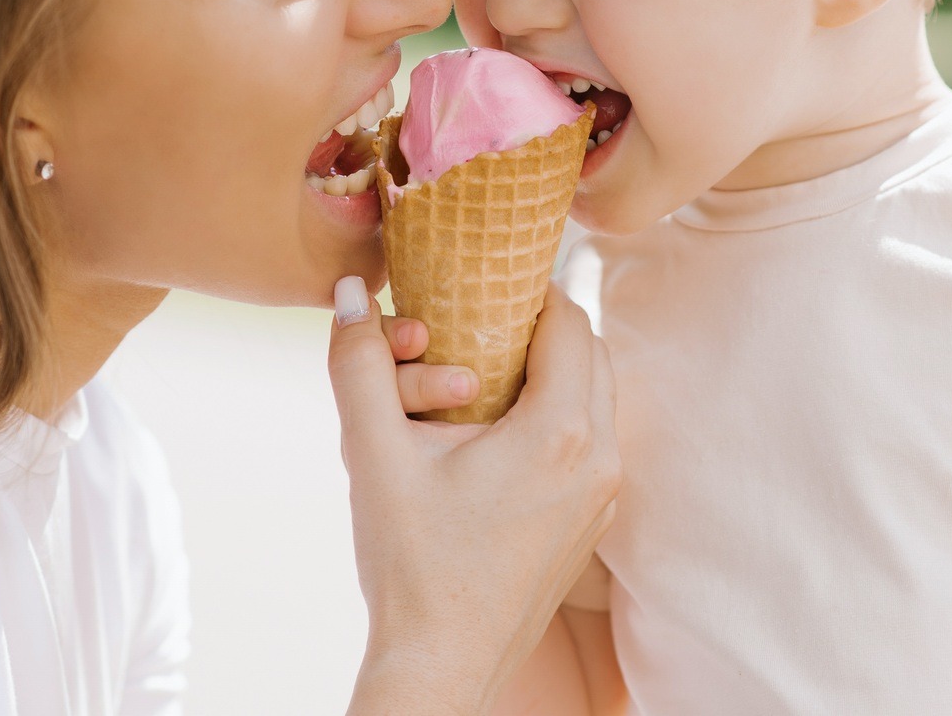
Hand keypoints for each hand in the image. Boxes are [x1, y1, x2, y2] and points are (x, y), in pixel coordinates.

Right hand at [329, 278, 620, 715]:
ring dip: (551, 374)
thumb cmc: (411, 565)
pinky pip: (591, 442)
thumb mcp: (373, 455)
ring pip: (596, 397)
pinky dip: (557, 418)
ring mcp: (602, 497)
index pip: (568, 317)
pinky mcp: (592, 525)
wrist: (441, 665)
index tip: (483, 286)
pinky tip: (497, 436)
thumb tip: (349, 291)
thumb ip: (360, 364)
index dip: (527, 289)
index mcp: (558, 431)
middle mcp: (598, 459)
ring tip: (483, 381)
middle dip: (539, 329)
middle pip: (590, 350)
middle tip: (478, 328)